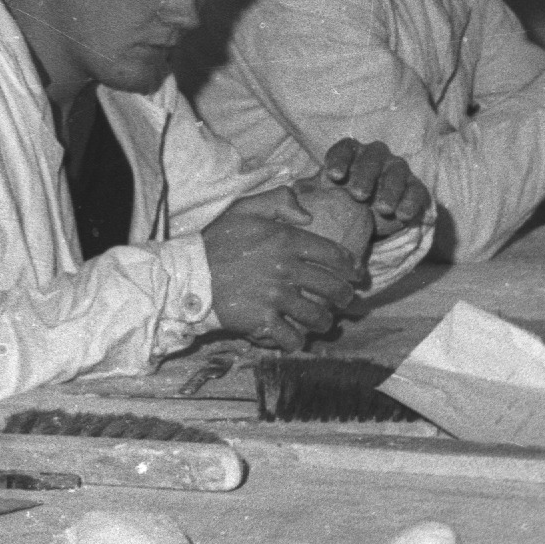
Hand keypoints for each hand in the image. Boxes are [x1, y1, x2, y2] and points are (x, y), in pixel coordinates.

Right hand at [202, 193, 356, 348]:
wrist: (188, 273)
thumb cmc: (216, 241)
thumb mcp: (246, 209)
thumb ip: (279, 201)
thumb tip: (308, 215)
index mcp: (286, 240)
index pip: (333, 254)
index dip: (351, 266)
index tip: (356, 274)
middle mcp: (286, 269)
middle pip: (332, 288)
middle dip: (344, 297)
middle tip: (345, 301)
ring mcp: (275, 297)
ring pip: (316, 316)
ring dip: (324, 322)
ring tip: (323, 323)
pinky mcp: (261, 321)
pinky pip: (291, 337)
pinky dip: (296, 342)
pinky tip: (295, 339)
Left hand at [317, 136, 437, 236]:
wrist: (372, 219)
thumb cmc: (343, 203)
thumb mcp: (325, 196)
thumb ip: (309, 192)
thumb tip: (292, 192)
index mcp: (352, 154)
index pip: (345, 148)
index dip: (339, 159)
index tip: (332, 176)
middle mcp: (376, 157)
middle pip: (372, 157)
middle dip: (365, 174)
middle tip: (358, 195)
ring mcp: (397, 171)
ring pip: (396, 172)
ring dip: (390, 189)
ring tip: (383, 208)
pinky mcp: (415, 188)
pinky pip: (416, 190)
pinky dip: (410, 201)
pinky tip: (402, 215)